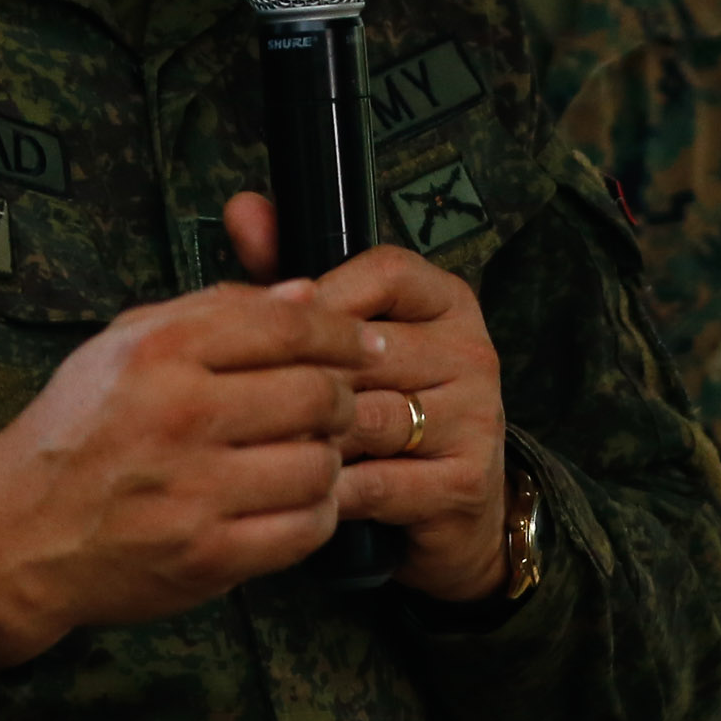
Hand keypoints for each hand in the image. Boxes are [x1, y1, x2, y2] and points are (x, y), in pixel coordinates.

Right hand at [0, 265, 376, 666]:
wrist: (16, 534)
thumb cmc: (76, 432)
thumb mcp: (124, 345)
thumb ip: (217, 312)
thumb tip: (306, 293)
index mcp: (161, 352)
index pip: (289, 327)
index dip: (342, 333)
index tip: (362, 343)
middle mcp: (179, 416)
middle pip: (317, 395)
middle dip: (341, 398)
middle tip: (337, 405)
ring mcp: (194, 491)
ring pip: (319, 465)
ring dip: (329, 459)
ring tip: (310, 455)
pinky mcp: (207, 556)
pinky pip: (304, 530)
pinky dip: (315, 514)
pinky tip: (296, 501)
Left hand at [227, 193, 508, 605]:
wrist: (449, 514)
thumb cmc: (380, 410)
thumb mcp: (341, 341)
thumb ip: (291, 276)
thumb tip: (243, 207)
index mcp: (446, 302)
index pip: (386, 272)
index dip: (322, 299)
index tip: (275, 334)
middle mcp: (473, 352)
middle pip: (370, 349)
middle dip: (304, 381)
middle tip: (253, 406)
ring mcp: (478, 417)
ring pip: (369, 416)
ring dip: (313, 439)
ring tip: (270, 451)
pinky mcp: (467, 481)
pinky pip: (379, 480)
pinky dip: (331, 491)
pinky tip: (304, 493)